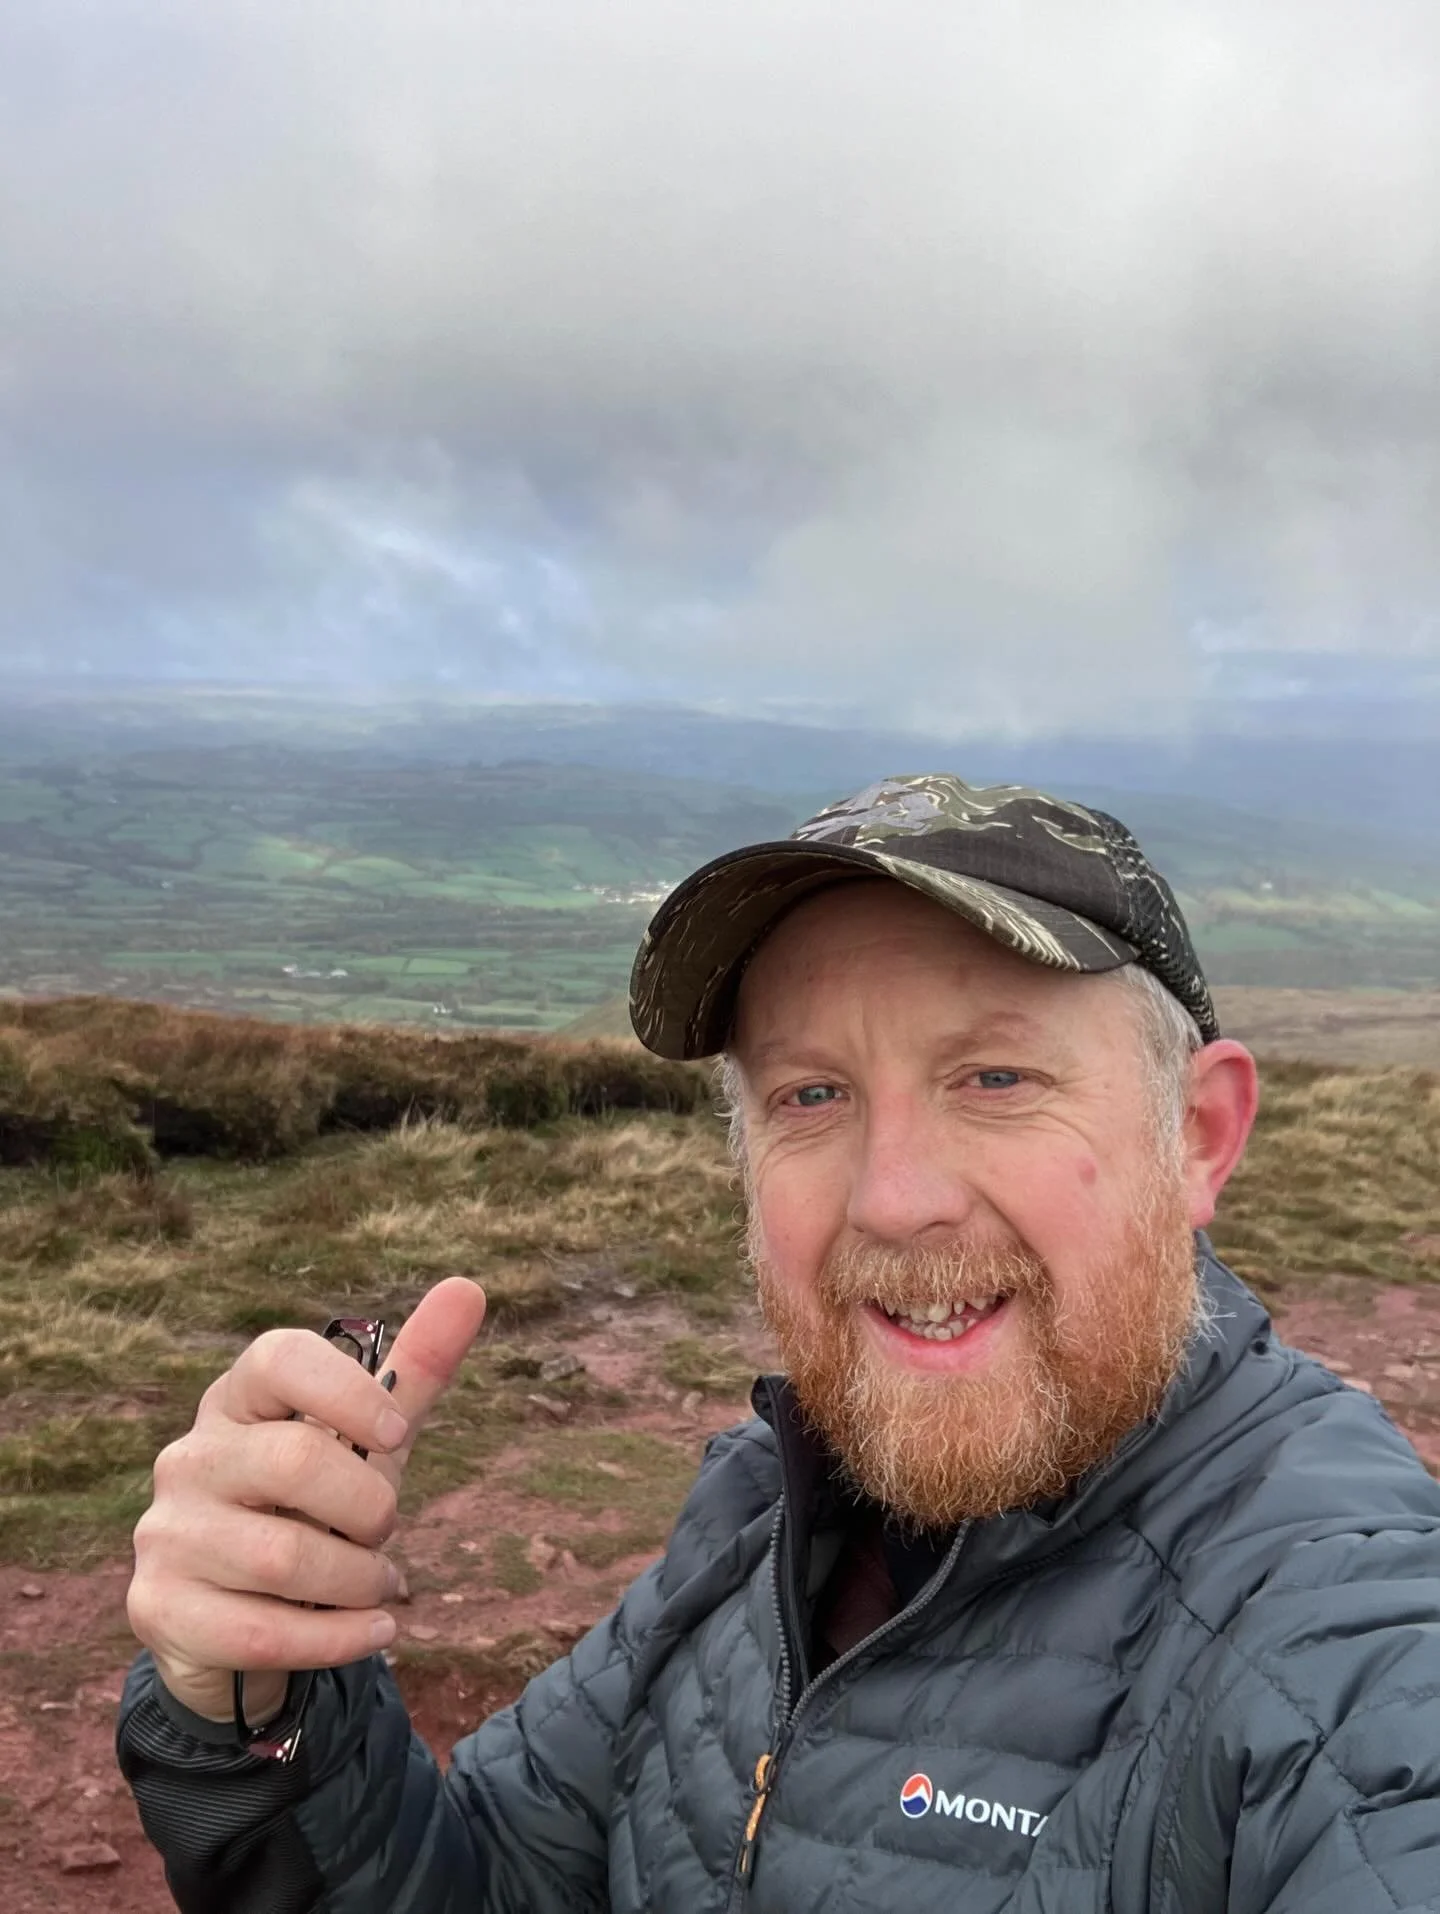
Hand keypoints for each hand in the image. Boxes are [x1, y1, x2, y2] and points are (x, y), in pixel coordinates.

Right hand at [126, 1276, 488, 1723]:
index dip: (350, 1391)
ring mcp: (166, 1533)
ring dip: (359, 1581)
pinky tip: (372, 1631)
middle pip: (296, 1462)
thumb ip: (414, 1371)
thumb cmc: (312, 1504)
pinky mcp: (159, 1608)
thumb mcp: (364, 1441)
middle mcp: (190, 1457)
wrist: (231, 1612)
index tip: (398, 1434)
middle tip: (386, 1531)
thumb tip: (468, 1288)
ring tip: (380, 1585)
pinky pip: (261, 1633)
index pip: (279, 1358)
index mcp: (238, 1399)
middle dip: (369, 1506)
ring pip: (284, 1559)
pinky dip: (336, 1639)